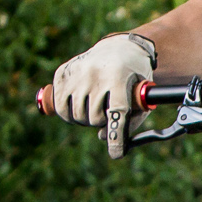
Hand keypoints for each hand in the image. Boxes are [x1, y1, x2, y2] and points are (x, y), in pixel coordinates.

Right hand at [51, 33, 155, 159]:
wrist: (119, 49)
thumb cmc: (134, 79)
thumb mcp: (140, 98)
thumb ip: (129, 122)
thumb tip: (104, 138)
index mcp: (119, 77)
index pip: (116, 113)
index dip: (116, 136)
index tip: (116, 153)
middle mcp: (95, 73)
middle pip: (93, 118)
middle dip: (101, 123)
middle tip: (105, 116)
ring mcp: (76, 72)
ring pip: (75, 115)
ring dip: (84, 120)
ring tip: (93, 111)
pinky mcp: (62, 72)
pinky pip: (60, 105)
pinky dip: (68, 113)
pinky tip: (78, 107)